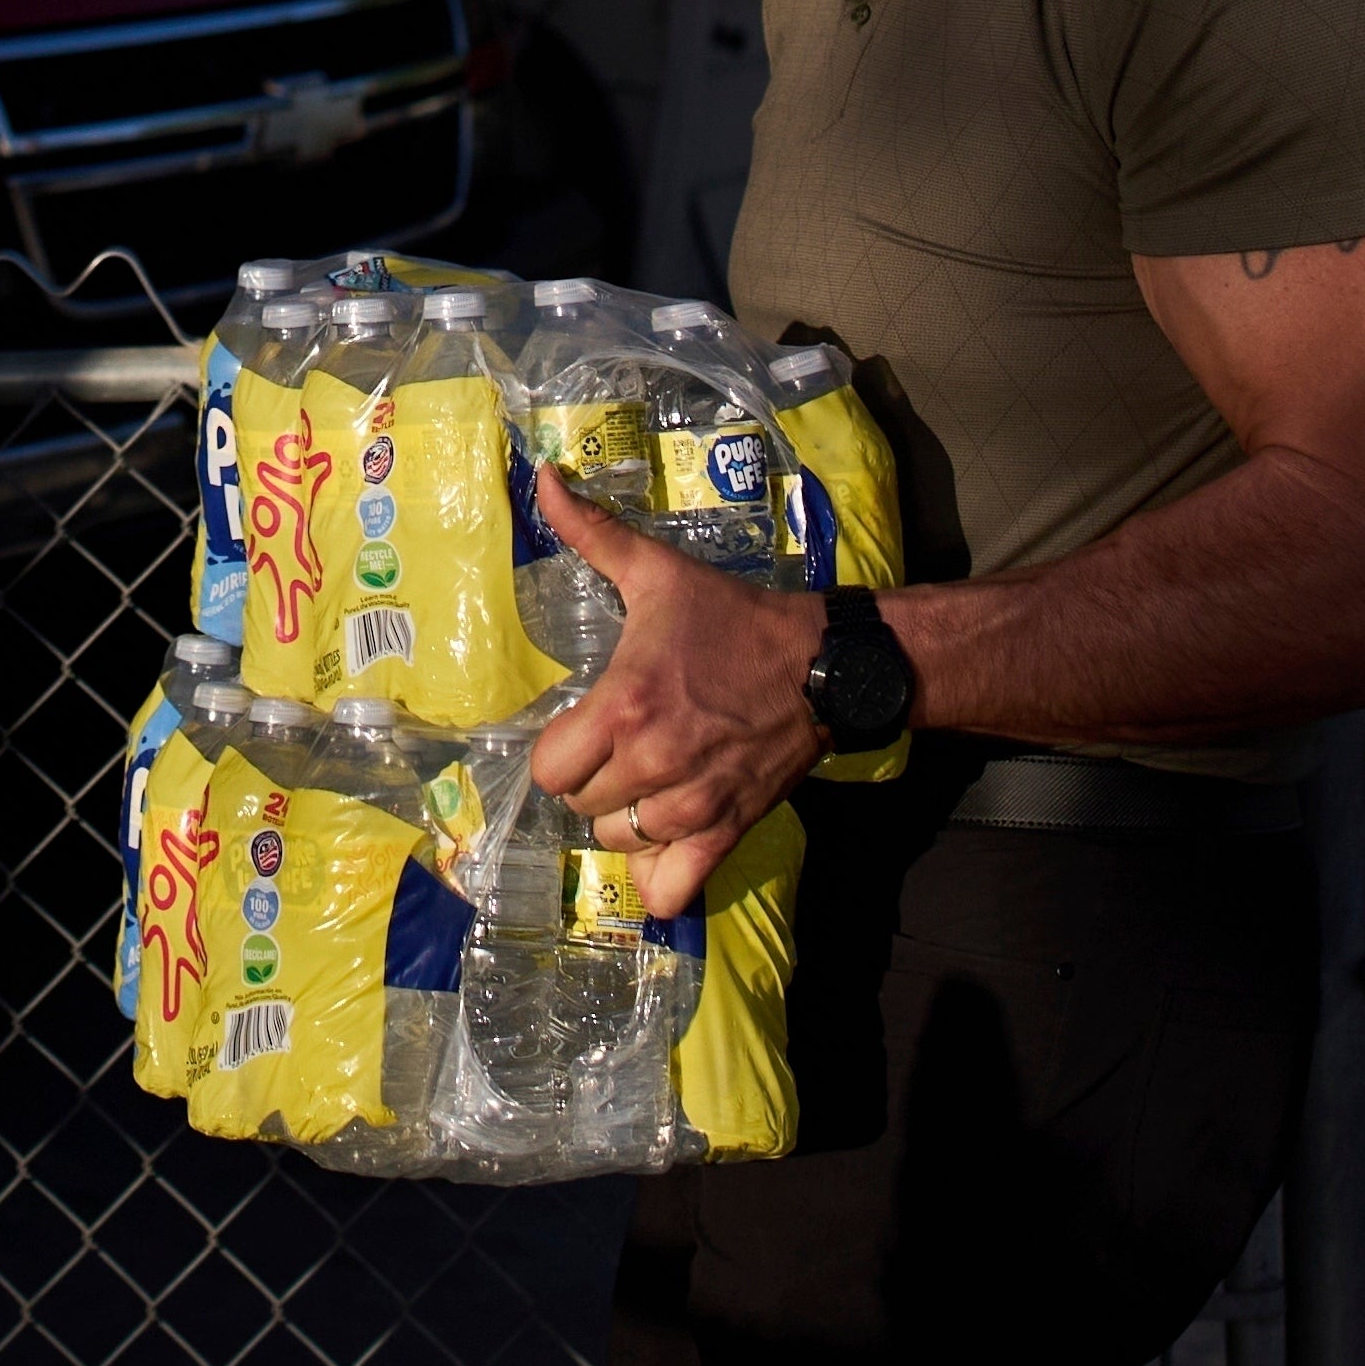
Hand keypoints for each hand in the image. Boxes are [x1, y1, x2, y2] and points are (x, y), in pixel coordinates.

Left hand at [519, 478, 823, 917]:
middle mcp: (653, 762)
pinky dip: (662, 874)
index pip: (550, 769)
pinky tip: (666, 840)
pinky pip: (673, 888)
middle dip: (592, 782)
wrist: (821, 664)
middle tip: (619, 752)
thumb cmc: (732, 619)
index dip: (559, 753)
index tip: (583, 731)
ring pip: (621, 843)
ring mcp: (692, 804)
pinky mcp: (727, 831)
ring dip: (626, 821)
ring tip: (647, 785)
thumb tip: (543, 477)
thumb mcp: (659, 572)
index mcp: (625, 705)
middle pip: (581, 807)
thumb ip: (593, 532)